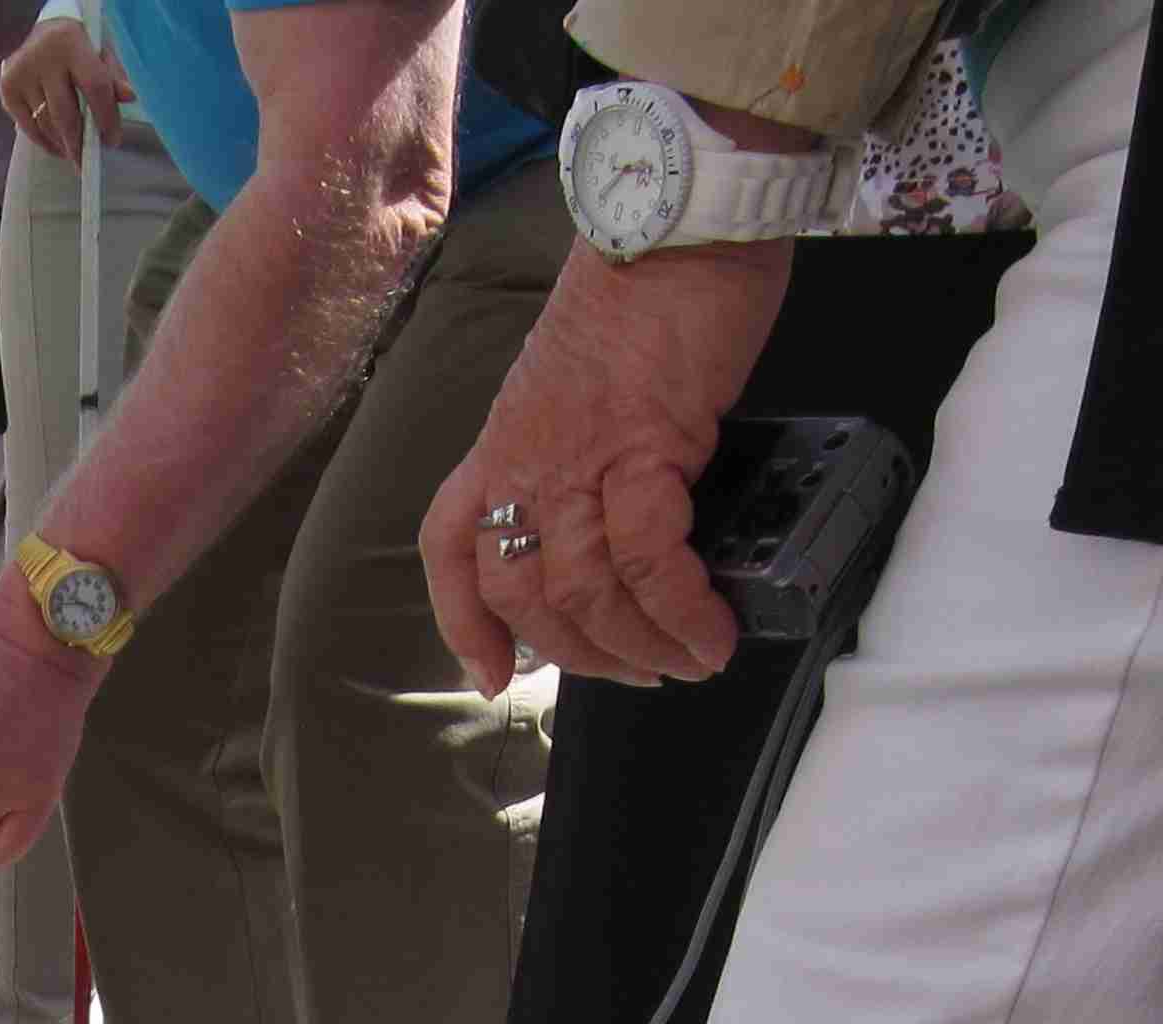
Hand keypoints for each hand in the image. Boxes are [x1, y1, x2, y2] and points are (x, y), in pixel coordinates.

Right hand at [0, 20, 126, 159]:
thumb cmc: (74, 45)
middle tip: (87, 161)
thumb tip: (129, 97)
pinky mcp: (7, 89)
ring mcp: (21, 75)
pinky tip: (57, 146)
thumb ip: (114, 75)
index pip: (94, 87)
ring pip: (46, 124)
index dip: (106, 118)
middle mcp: (42, 58)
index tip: (112, 140)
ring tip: (74, 153)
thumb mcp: (99, 51)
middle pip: (66, 114)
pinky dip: (44, 141)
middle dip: (79, 143)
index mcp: (71, 43)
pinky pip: (28, 127)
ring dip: (62, 144)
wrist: (38, 31)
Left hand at [417, 240, 793, 696]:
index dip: (463, 622)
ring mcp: (577, 454)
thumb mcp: (578, 380)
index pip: (450, 546)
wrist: (679, 213)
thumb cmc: (643, 288)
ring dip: (639, 645)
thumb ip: (578, 447)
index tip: (491, 672)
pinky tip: (711, 628)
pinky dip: (682, 608)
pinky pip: (651, 557)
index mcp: (503, 439)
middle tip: (638, 670)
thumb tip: (620, 512)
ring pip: (584, 591)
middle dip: (581, 654)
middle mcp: (525, 455)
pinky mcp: (643, 443)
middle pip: (522, 592)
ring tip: (688, 658)